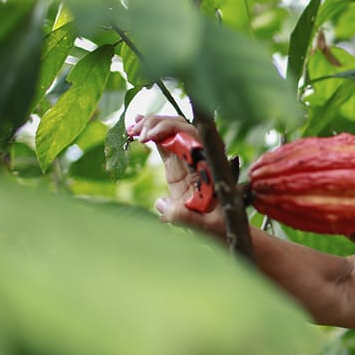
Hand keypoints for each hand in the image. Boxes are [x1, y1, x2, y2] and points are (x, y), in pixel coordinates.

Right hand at [127, 115, 223, 232]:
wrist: (223, 231)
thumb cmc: (220, 228)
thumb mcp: (206, 226)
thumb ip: (186, 217)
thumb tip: (161, 204)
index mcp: (210, 166)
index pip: (193, 136)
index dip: (171, 129)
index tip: (150, 136)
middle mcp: (201, 158)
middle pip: (181, 127)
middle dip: (157, 124)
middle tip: (136, 132)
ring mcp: (189, 160)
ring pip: (172, 131)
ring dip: (150, 126)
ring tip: (131, 130)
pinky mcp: (178, 165)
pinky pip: (164, 143)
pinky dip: (149, 134)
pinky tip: (134, 130)